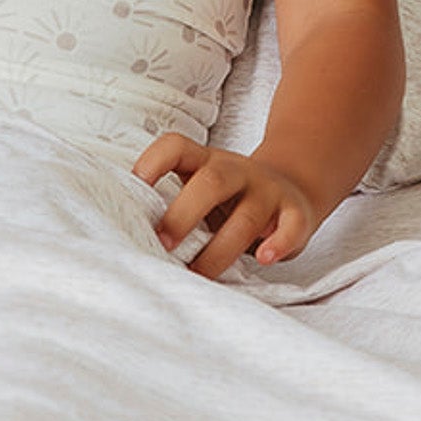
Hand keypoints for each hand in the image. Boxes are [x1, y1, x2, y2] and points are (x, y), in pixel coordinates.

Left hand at [131, 135, 319, 280]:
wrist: (292, 186)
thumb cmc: (229, 198)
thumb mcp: (200, 188)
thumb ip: (173, 202)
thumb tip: (125, 233)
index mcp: (205, 162)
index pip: (176, 146)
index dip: (154, 160)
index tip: (136, 184)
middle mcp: (236, 171)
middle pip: (210, 181)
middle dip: (184, 213)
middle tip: (161, 243)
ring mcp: (267, 191)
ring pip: (246, 216)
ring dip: (220, 249)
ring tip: (198, 274)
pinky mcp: (296, 212)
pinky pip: (291, 225)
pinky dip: (279, 242)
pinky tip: (264, 258)